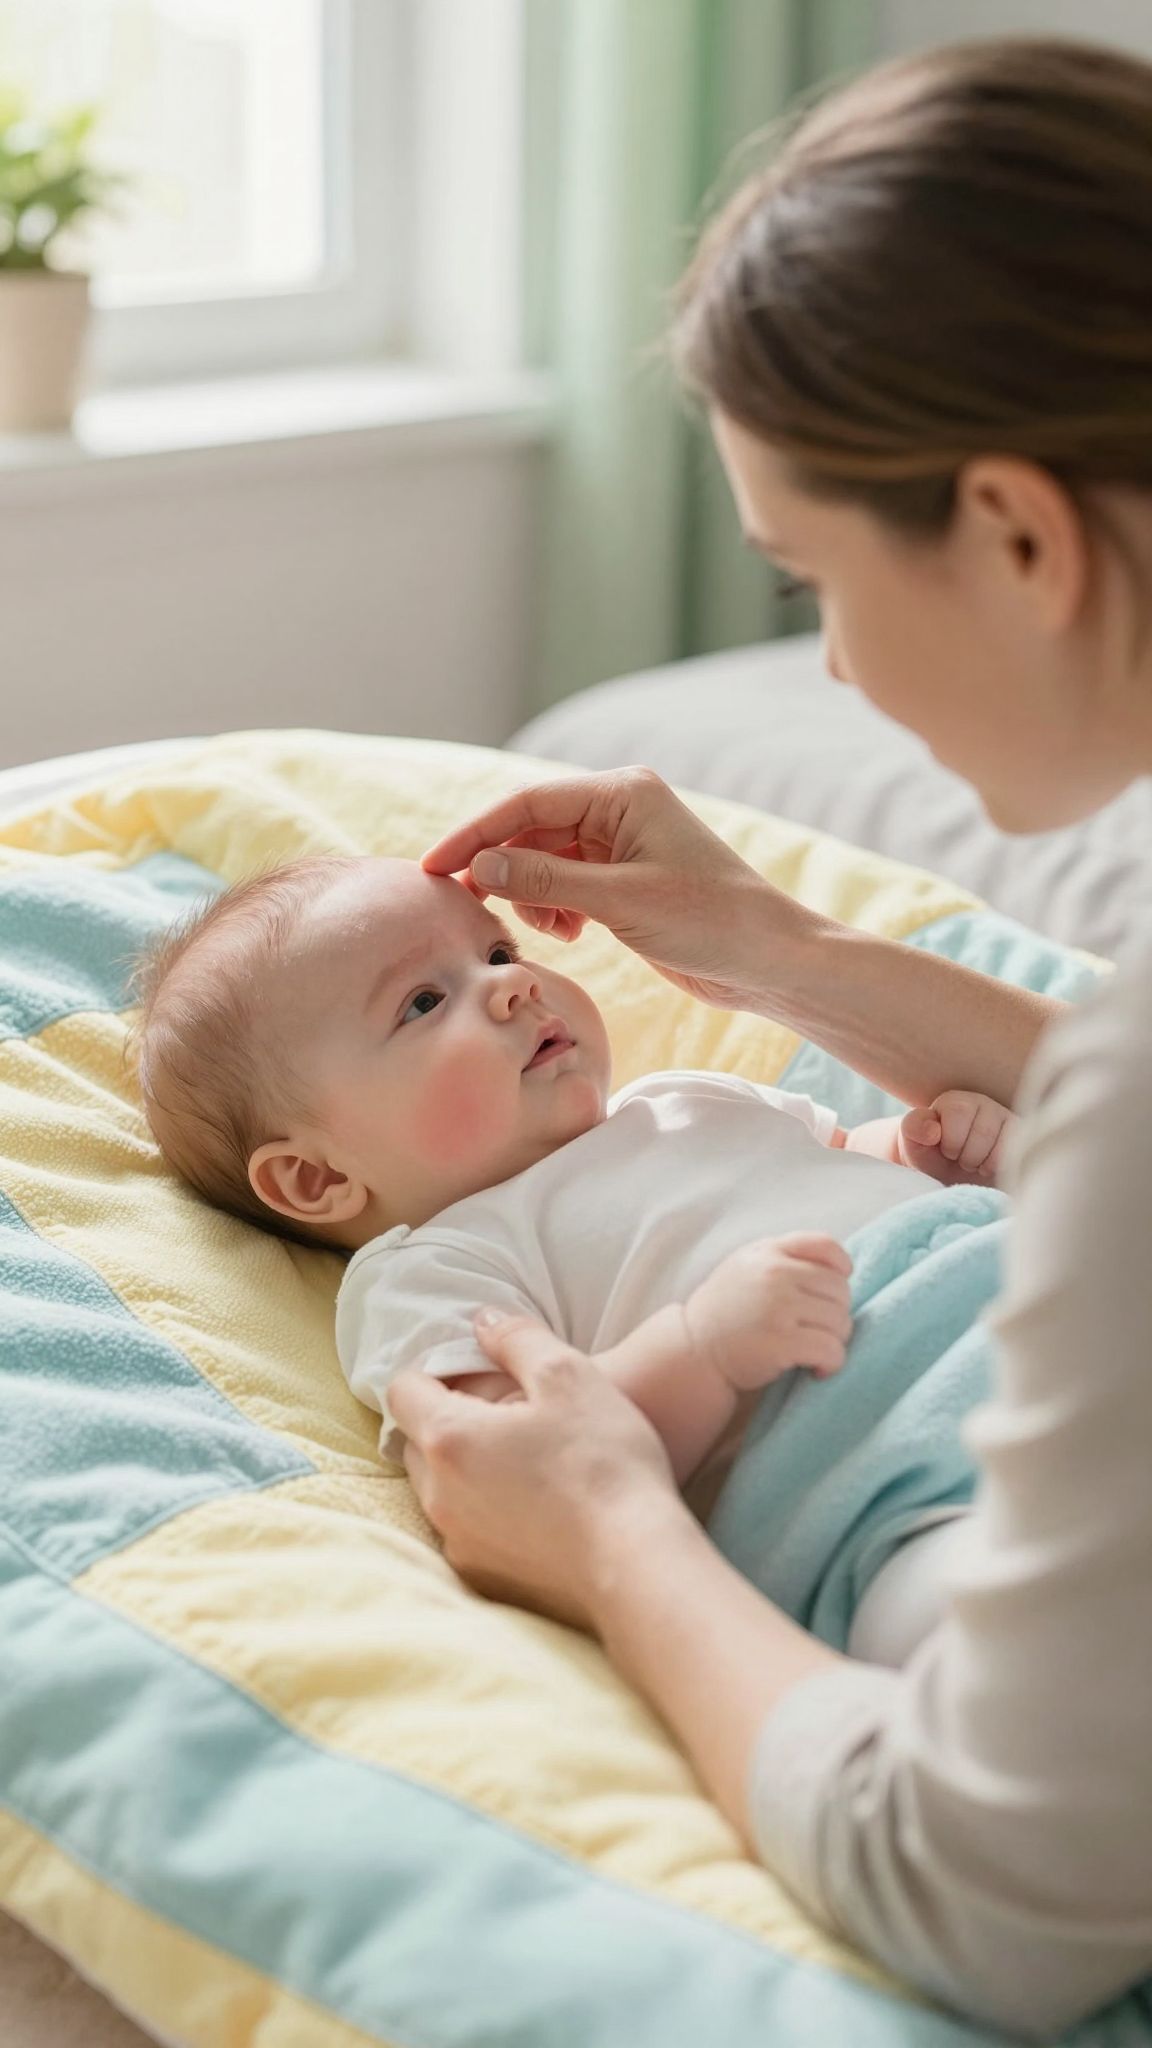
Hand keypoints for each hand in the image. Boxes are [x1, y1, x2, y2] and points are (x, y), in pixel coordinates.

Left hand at [389, 1311, 681, 1629]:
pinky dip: (486, 1513)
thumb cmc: (604, 1463)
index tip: (470, 1372)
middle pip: (417, 1441)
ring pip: (439, 1490)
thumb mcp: (569, 1375)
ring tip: (522, 1461)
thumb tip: (482, 1322)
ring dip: (464, 1469)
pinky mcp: (481, 1579)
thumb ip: (517, 1338)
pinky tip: (534, 1507)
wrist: (636, 1564)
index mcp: (449, 1438)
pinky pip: (466, 1532)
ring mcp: (457, 1543)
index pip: (403, 1390)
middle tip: (501, 1414)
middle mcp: (438, 1495)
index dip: (432, 1372)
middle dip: (445, 1420)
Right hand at [421, 765, 802, 1010]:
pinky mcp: (624, 883)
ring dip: (530, 894)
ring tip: (544, 929)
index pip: (528, 801)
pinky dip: (553, 909)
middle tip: (465, 905)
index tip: (435, 867)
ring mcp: (620, 847)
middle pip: (531, 828)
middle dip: (499, 867)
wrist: (768, 961)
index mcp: (622, 793)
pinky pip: (565, 886)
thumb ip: (547, 880)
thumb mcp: (622, 900)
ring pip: (544, 861)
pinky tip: (567, 934)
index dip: (476, 833)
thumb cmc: (711, 921)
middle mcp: (619, 811)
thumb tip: (481, 865)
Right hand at [683, 1232, 852, 1391]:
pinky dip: (832, 1363)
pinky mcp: (781, 1343)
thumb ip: (784, 1256)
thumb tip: (840, 1267)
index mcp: (768, 1252)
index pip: (826, 1246)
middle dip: (837, 1313)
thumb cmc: (727, 1310)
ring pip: (840, 1321)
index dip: (842, 1268)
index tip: (833, 1291)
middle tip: (818, 1330)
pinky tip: (817, 1369)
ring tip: (815, 1349)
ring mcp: (778, 1308)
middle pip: (840, 1290)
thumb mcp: (747, 1265)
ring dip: (836, 1341)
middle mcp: (774, 1274)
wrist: (695, 1349)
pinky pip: (831, 1350)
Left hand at [898, 1089, 1014, 1184]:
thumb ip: (913, 1128)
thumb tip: (934, 1130)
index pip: (959, 1112)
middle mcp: (982, 1104)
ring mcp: (1004, 1120)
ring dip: (982, 1163)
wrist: (951, 1181)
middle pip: (983, 1130)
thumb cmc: (932, 1158)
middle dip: (967, 1155)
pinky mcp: (1020, 1137)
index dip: (951, 1140)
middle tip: (959, 1160)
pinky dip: (998, 1167)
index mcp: (955, 1101)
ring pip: (1002, 1144)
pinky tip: (987, 1168)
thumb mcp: (913, 1143)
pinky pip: (1016, 1152)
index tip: (944, 1150)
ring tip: (973, 1164)